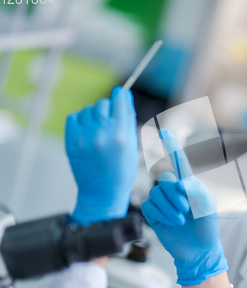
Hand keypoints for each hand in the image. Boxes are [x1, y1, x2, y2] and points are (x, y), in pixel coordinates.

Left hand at [66, 86, 138, 224]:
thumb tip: (124, 96)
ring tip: (98, 130)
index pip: (119, 99)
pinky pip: (74, 117)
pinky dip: (80, 120)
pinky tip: (87, 131)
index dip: (120, 95)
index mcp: (121, 134)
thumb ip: (128, 120)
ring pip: (88, 110)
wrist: (102, 193)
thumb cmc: (121, 171)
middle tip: (110, 122)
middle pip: (103, 104)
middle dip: (108, 109)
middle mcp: (102, 133)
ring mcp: (84, 136)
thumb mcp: (133, 145)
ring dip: (94, 115)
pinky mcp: (71, 140)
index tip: (120, 94)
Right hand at [141, 129, 227, 285]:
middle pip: (165, 177)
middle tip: (186, 208)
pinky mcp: (153, 214)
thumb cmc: (207, 227)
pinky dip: (161, 214)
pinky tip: (171, 222)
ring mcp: (162, 202)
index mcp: (188, 183)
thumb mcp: (208, 207)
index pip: (178, 161)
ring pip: (156, 193)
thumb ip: (196, 191)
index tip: (164, 132)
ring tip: (181, 218)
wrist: (199, 250)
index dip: (171, 146)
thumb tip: (180, 182)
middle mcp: (173, 190)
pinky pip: (149, 206)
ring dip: (169, 207)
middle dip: (174, 193)